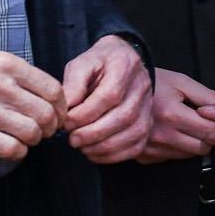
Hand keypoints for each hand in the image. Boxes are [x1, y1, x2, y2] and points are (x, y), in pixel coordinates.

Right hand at [0, 44, 63, 158]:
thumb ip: (16, 75)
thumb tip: (45, 95)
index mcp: (6, 64)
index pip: (52, 90)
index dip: (61, 108)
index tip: (57, 115)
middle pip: (46, 114)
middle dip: (49, 127)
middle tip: (42, 131)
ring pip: (31, 133)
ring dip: (33, 141)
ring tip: (24, 138)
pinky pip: (11, 148)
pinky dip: (16, 152)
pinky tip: (9, 147)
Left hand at [62, 35, 152, 163]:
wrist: (120, 60)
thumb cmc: (98, 64)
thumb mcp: (81, 64)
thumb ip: (72, 84)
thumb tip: (66, 109)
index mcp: (124, 65)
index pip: (110, 94)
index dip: (87, 113)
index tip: (67, 122)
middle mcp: (141, 86)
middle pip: (124, 116)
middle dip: (94, 133)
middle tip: (72, 139)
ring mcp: (148, 106)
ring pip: (133, 133)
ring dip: (104, 146)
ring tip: (82, 147)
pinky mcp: (148, 123)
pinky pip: (137, 145)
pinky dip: (115, 155)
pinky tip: (95, 153)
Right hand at [137, 69, 214, 163]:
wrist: (121, 90)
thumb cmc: (153, 82)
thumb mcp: (181, 81)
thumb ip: (206, 96)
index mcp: (171, 114)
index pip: (210, 130)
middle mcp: (161, 135)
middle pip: (202, 148)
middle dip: (213, 137)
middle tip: (213, 124)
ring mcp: (151, 148)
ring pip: (188, 155)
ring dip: (196, 143)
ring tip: (192, 127)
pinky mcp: (144, 156)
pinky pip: (171, 157)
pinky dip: (179, 148)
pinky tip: (175, 133)